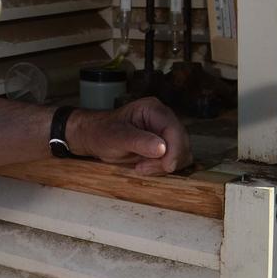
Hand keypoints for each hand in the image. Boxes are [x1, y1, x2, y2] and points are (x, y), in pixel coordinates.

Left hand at [68, 97, 192, 175]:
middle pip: (182, 143)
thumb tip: (162, 148)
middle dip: (166, 160)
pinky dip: (162, 168)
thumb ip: (138, 142)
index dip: (175, 150)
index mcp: (153, 109)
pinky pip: (175, 161)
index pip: (175, 130)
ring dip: (163, 165)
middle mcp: (164, 119)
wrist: (94, 138)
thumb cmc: (102, 132)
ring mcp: (166, 133)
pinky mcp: (165, 146)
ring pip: (182, 154)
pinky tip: (144, 166)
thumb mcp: (116, 137)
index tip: (167, 166)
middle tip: (142, 167)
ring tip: (140, 166)